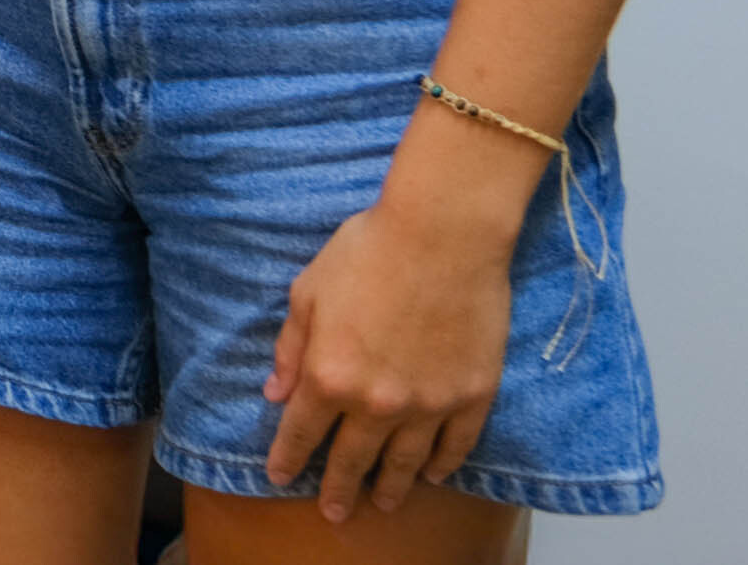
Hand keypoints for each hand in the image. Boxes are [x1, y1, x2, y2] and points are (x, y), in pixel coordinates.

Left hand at [263, 197, 516, 519]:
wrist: (442, 234)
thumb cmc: (368, 252)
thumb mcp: (308, 292)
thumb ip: (291, 348)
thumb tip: (276, 393)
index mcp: (329, 376)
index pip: (301, 432)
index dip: (288, 459)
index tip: (280, 477)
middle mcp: (377, 402)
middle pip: (353, 460)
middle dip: (338, 490)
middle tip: (334, 513)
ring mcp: (429, 404)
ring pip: (406, 463)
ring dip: (391, 487)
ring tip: (381, 504)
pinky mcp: (472, 396)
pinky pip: (456, 447)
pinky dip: (444, 466)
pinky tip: (434, 475)